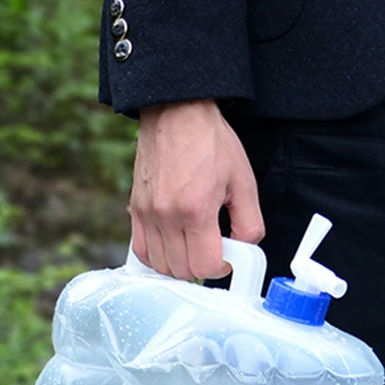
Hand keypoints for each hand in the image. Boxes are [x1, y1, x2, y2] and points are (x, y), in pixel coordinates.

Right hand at [130, 99, 264, 279]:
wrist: (177, 112)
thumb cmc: (209, 141)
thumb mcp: (243, 181)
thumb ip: (249, 222)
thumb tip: (243, 248)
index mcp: (195, 209)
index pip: (204, 267)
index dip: (220, 268)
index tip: (226, 257)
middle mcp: (166, 215)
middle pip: (181, 271)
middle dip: (201, 267)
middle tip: (212, 249)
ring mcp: (147, 214)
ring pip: (160, 266)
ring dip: (179, 264)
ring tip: (193, 246)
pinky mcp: (136, 209)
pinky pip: (141, 250)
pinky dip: (157, 256)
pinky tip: (173, 245)